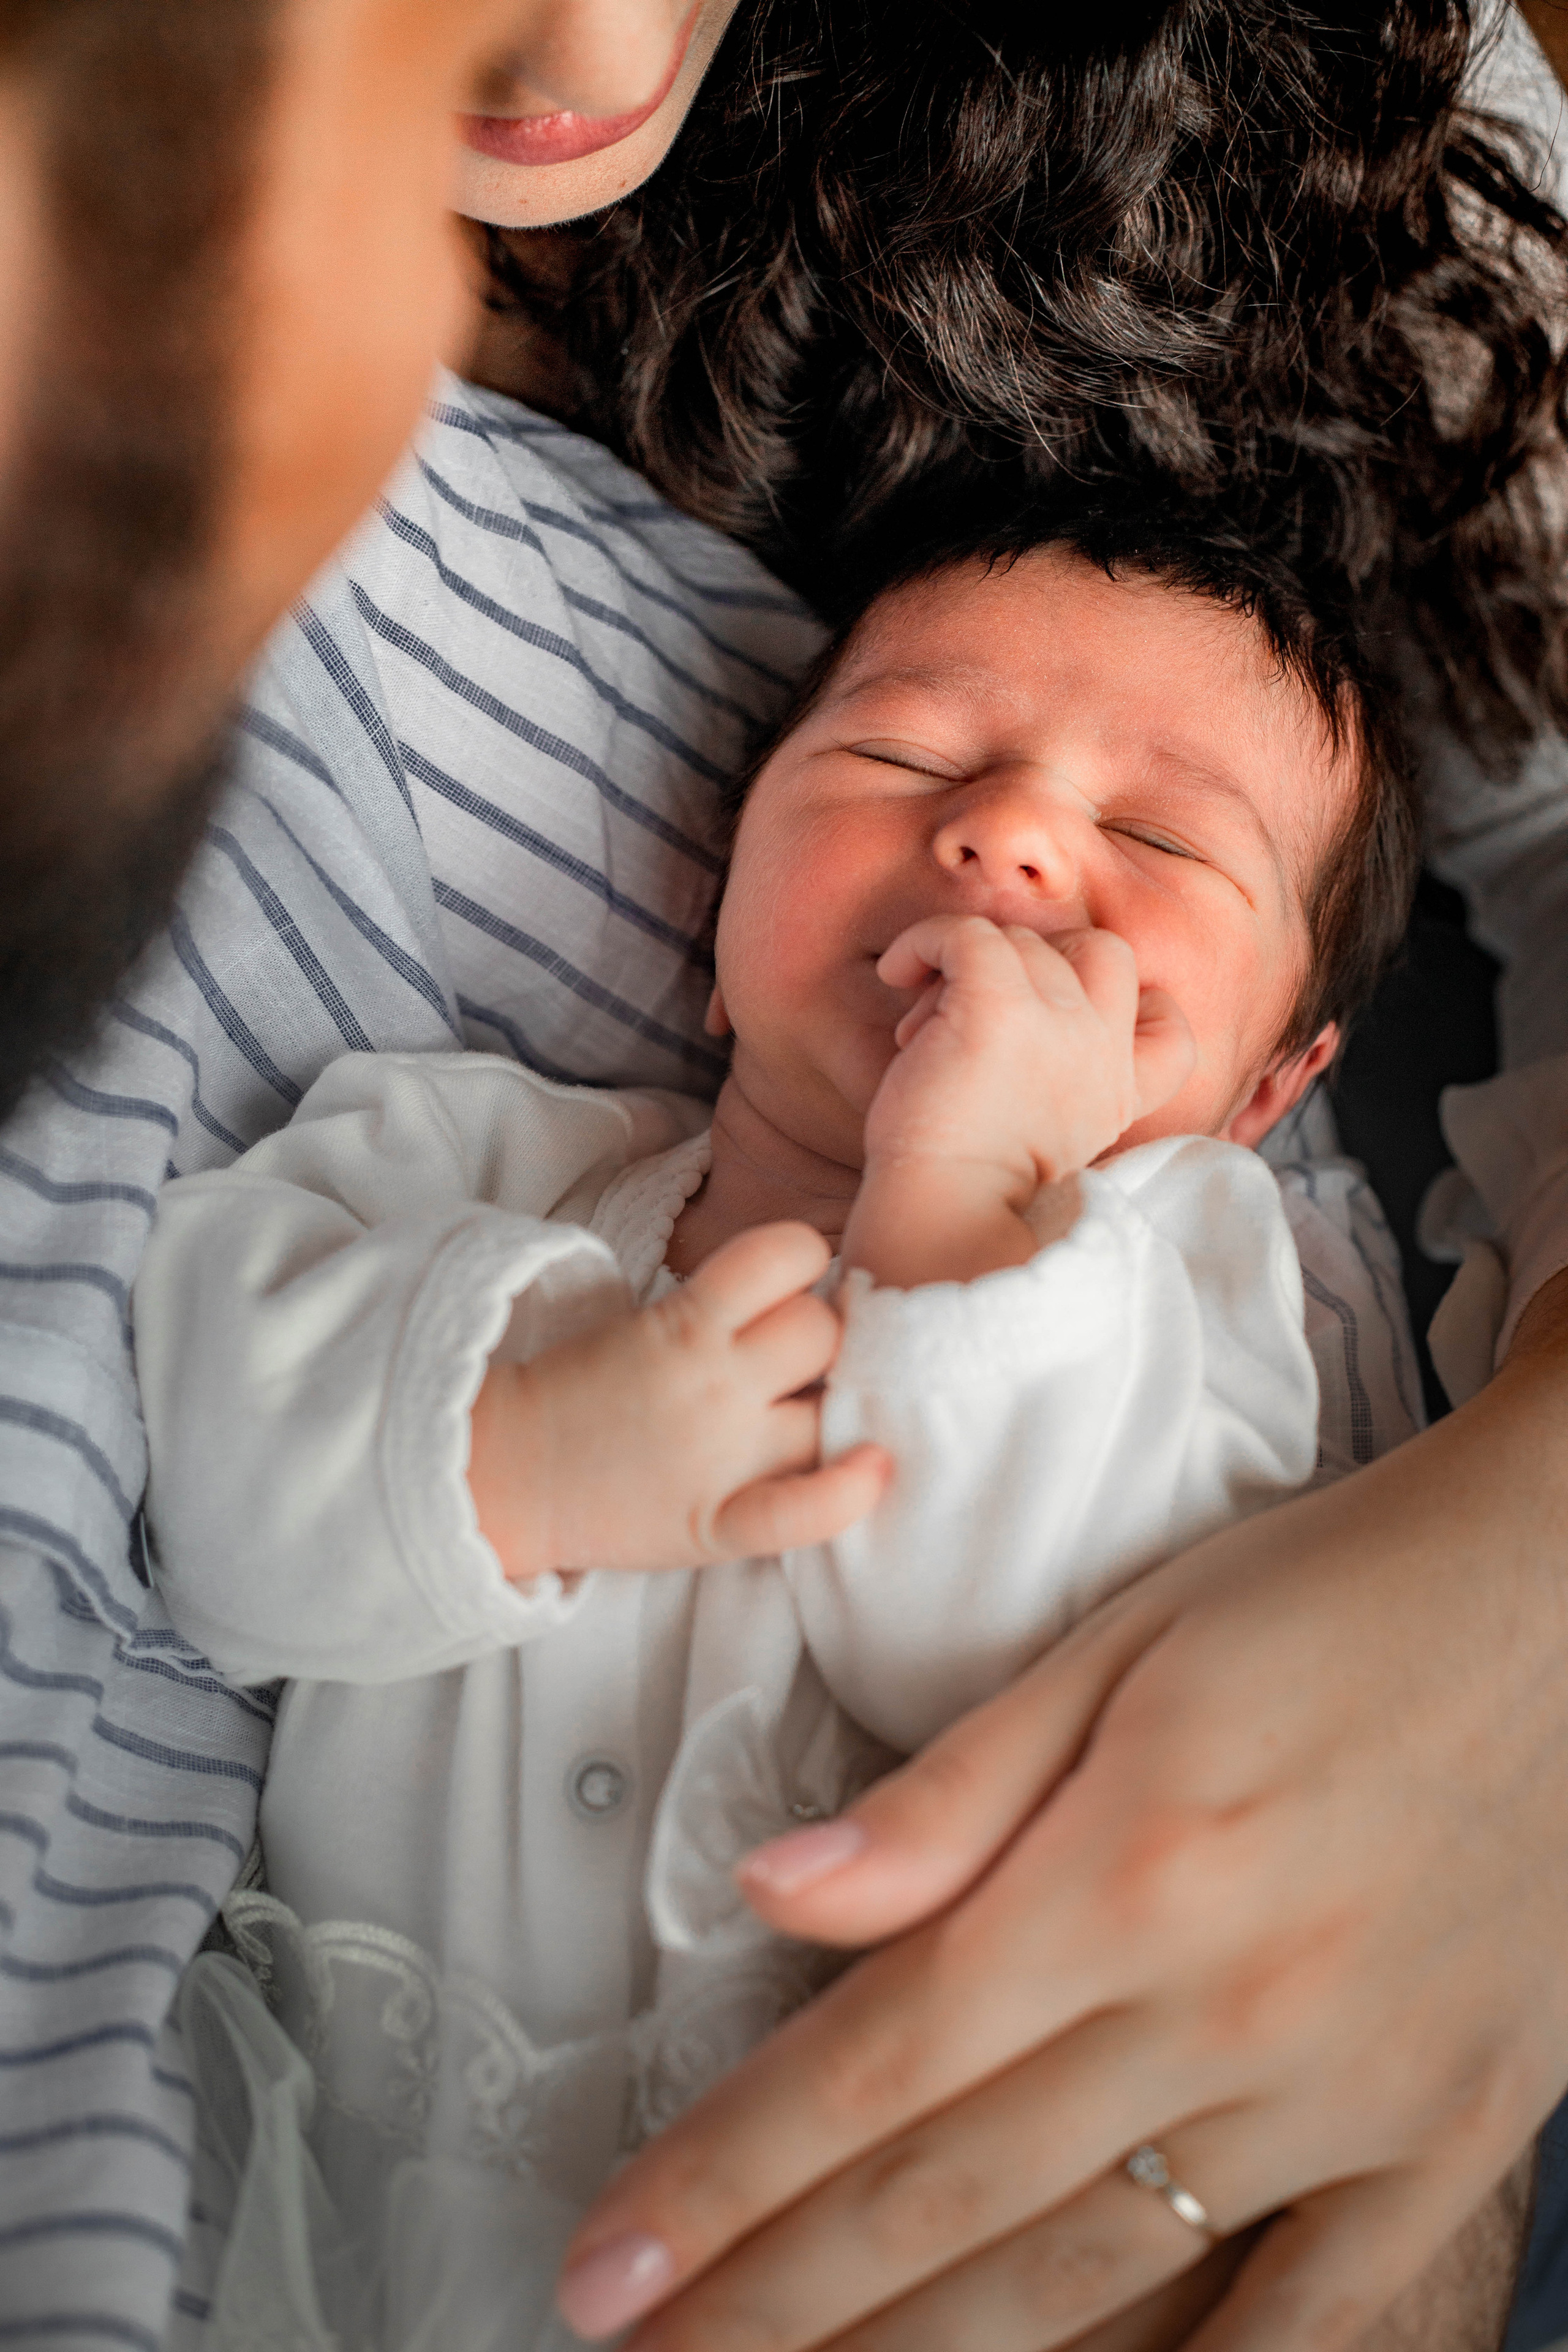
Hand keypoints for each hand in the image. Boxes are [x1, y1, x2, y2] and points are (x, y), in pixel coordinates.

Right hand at [470, 1221, 888, 1578]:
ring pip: (831, 1409)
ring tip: (815, 1410)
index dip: (805, 1260)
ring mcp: (721, 1455)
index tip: (797, 1280)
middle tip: (799, 1360)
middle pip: (821, 1333)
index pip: (783, 1256)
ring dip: (835, 1406)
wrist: (508, 1470)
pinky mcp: (719, 1525)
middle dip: (822, 1337)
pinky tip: (874, 1468)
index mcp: (684, 1321)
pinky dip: (846, 1493)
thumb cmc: (586, 1390)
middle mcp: (712, 1382)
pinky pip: (802, 1512)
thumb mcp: (645, 1321)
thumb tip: (812, 1297)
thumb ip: (718, 1309)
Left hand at [554, 1312, 1567, 2348]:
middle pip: (950, 2197)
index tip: (607, 2264)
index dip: (723, 2179)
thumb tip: (779, 1895)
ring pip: (1092, 2274)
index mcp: (1126, 1873)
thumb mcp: (1124, 1642)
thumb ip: (953, 1790)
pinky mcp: (1445, 2132)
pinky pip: (1310, 2312)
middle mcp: (1226, 2010)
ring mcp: (1344, 2095)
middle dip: (772, 2299)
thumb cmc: (1333, 1597)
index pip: (873, 2067)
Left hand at [867, 915, 1191, 1185]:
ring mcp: (1058, 1022)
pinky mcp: (999, 1006)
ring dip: (968, 969)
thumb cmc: (967, 1189)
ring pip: (1024, 940)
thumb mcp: (1048, 1139)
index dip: (1126, 1002)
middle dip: (1041, 961)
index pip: (1168, 1023)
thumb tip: (1009, 1010)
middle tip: (981, 1007)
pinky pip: (969, 932)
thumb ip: (1059, 1081)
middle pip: (1100, 951)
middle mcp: (1102, 1050)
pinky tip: (897, 974)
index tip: (1061, 1019)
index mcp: (1119, 1091)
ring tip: (923, 1028)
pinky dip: (928, 940)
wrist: (945, 1219)